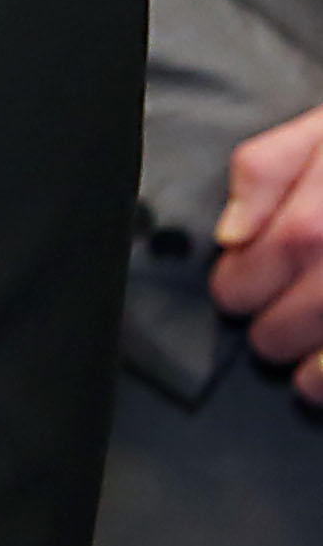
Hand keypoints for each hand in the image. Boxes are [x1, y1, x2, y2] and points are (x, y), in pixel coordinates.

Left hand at [222, 102, 322, 380]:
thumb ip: (265, 170)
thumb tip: (231, 233)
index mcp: (309, 232)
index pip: (239, 287)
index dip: (238, 288)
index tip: (247, 283)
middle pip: (275, 335)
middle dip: (272, 329)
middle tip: (286, 316)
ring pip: (318, 375)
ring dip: (309, 373)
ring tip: (312, 358)